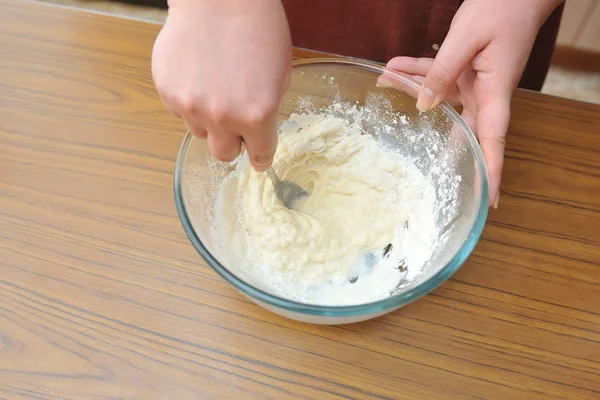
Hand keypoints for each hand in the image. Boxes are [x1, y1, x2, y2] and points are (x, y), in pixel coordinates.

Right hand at [152, 0, 291, 170]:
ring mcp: (191, 106)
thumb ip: (266, 111)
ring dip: (207, 120)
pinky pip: (179, 111)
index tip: (258, 159)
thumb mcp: (280, 76)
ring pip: (199, 132)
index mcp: (257, 115)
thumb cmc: (257, 29)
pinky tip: (197, 73)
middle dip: (232, 143)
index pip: (260, 156)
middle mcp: (222, 117)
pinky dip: (188, 100)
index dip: (260, 157)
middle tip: (234, 123)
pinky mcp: (168, 92)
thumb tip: (256, 133)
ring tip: (213, 86)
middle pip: (224, 155)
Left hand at [386, 0, 561, 207]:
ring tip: (384, 85)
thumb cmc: (501, 8)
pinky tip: (392, 66)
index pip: (493, 140)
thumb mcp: (466, 39)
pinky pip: (438, 76)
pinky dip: (417, 71)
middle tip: (428, 177)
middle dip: (445, 152)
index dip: (492, 171)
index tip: (489, 200)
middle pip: (465, 131)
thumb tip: (424, 106)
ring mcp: (475, 82)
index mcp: (495, 90)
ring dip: (414, 92)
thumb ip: (442, 72)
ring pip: (441, 99)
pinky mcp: (465, 70)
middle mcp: (487, 93)